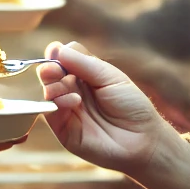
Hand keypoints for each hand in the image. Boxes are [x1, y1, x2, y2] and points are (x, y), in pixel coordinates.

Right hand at [36, 41, 189, 188]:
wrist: (142, 140)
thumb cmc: (132, 106)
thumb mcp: (111, 77)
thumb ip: (85, 63)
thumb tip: (58, 49)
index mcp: (86, 75)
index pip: (63, 59)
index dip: (57, 54)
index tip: (55, 50)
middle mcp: (73, 90)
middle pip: (51, 74)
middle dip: (49, 68)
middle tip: (53, 68)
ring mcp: (68, 110)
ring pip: (47, 92)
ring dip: (52, 85)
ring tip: (66, 85)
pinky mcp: (64, 130)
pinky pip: (50, 113)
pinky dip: (57, 103)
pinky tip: (74, 101)